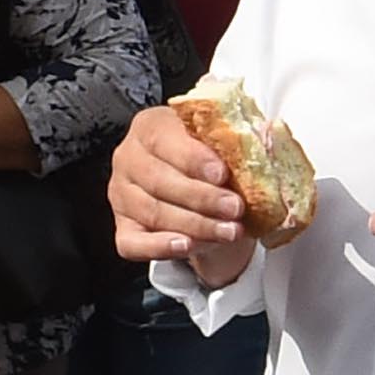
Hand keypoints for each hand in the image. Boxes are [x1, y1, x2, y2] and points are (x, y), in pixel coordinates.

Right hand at [109, 104, 249, 285]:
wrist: (197, 182)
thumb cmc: (208, 156)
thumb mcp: (216, 140)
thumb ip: (226, 142)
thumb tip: (253, 152)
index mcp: (149, 127)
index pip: (164, 141)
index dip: (194, 159)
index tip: (222, 174)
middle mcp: (127, 158)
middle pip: (159, 181)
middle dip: (201, 198)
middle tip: (235, 208)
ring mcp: (121, 195)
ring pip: (153, 214)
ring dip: (195, 226)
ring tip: (229, 231)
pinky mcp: (122, 227)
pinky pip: (133, 243)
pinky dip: (160, 247)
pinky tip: (186, 246)